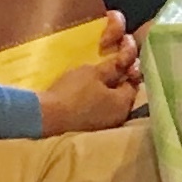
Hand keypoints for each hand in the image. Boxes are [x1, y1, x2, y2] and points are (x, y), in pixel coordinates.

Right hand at [33, 15, 145, 134]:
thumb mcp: (94, 72)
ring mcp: (106, 124)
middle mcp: (119, 116)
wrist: (47, 115)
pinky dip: (99, 99)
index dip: (129, 66)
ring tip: (98, 75)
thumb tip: (129, 60)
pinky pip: (101, 109)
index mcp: (124, 103)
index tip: (120, 53)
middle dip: (119, 77)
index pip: (134, 82)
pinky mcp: (92, 128)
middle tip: (109, 62)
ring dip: (108, 89)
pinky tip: (89, 90)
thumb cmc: (72, 91)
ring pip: (112, 101)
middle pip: (124, 93)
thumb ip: (114, 66)